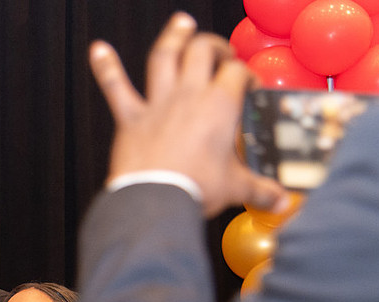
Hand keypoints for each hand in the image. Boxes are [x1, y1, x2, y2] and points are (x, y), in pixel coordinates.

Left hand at [90, 12, 286, 216]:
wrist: (154, 200)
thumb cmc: (194, 189)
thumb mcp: (236, 187)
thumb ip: (260, 190)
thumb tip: (280, 201)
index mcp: (220, 105)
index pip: (238, 73)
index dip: (247, 75)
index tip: (249, 87)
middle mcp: (189, 95)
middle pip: (203, 51)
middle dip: (214, 46)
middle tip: (220, 53)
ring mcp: (158, 103)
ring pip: (164, 55)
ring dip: (173, 36)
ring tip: (180, 23)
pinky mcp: (131, 118)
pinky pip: (115, 87)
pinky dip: (106, 67)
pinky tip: (97, 50)